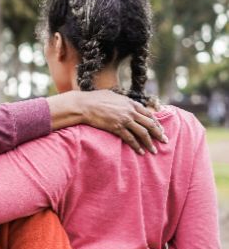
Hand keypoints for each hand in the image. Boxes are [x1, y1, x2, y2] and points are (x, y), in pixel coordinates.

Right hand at [49, 90, 166, 154]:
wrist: (84, 105)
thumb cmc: (95, 99)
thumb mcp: (113, 96)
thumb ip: (122, 101)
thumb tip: (124, 103)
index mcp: (131, 103)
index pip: (149, 114)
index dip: (157, 123)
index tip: (161, 130)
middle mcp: (130, 111)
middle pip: (150, 124)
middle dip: (159, 134)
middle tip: (165, 141)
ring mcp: (124, 119)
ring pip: (143, 133)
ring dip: (150, 143)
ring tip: (154, 150)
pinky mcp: (116, 127)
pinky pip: (130, 139)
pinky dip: (137, 146)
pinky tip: (141, 152)